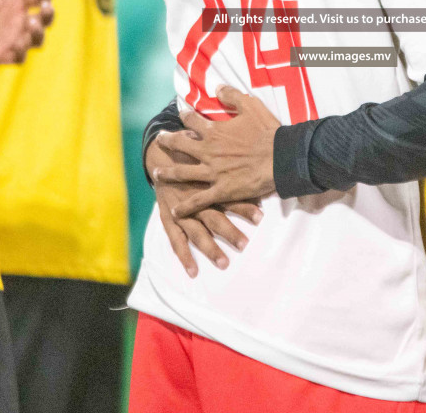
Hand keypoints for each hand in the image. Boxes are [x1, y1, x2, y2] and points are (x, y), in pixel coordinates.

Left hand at [0, 0, 52, 64]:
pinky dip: (23, 51)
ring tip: (31, 25)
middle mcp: (18, 20)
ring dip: (39, 33)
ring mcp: (11, 38)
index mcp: (16, 2)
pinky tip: (17, 43)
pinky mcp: (1, 55)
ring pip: (37, 39)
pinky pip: (20, 57)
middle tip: (44, 7)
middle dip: (49, 13)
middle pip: (45, 19)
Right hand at [145, 131, 262, 277]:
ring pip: (197, 232)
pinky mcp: (168, 218)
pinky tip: (193, 272)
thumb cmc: (195, 156)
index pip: (229, 197)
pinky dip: (184, 256)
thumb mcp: (213, 153)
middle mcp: (195, 199)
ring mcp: (180, 211)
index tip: (260, 216)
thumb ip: (233, 163)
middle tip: (244, 245)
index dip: (244, 206)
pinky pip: (176, 240)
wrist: (163, 154)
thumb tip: (262, 169)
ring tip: (223, 263)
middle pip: (214, 218)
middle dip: (229, 232)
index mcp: (207, 183)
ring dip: (209, 248)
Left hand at [154, 87, 280, 217]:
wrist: (281, 157)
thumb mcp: (251, 105)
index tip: (181, 115)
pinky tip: (175, 211)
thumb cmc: (268, 131)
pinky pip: (199, 200)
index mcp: (214, 132)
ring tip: (156, 173)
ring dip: (167, 173)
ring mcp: (212, 172)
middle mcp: (208, 151)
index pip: (192, 121)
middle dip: (168, 141)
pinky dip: (186, 207)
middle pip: (180, 145)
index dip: (186, 116)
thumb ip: (232, 95)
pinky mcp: (221, 190)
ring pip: (182, 172)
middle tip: (159, 140)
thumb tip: (217, 86)